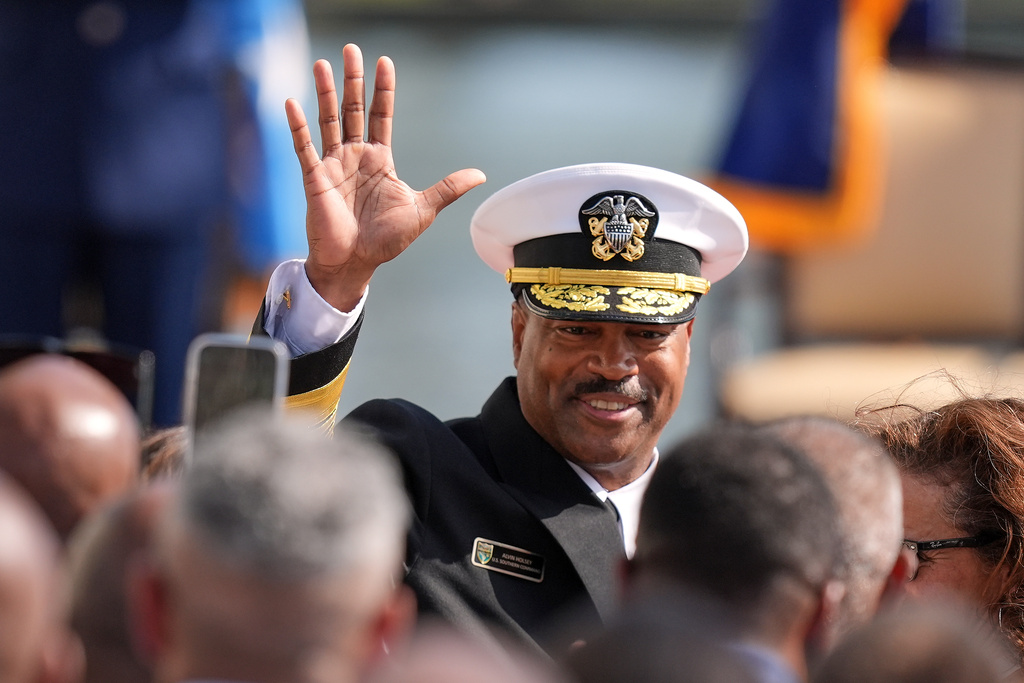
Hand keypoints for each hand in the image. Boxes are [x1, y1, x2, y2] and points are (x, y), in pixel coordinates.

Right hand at [285, 44, 485, 311]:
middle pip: (354, 109)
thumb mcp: (422, 210)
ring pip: (328, 120)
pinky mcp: (315, 178)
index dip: (383, 90)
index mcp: (380, 160)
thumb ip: (447, 188)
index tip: (384, 62)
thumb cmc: (386, 241)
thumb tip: (480, 175)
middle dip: (353, 80)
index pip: (382, 116)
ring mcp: (333, 165)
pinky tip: (291, 103)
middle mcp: (355, 157)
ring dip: (325, 93)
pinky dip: (298, 126)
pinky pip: (304, 147)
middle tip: (351, 49)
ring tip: (322, 64)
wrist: (356, 264)